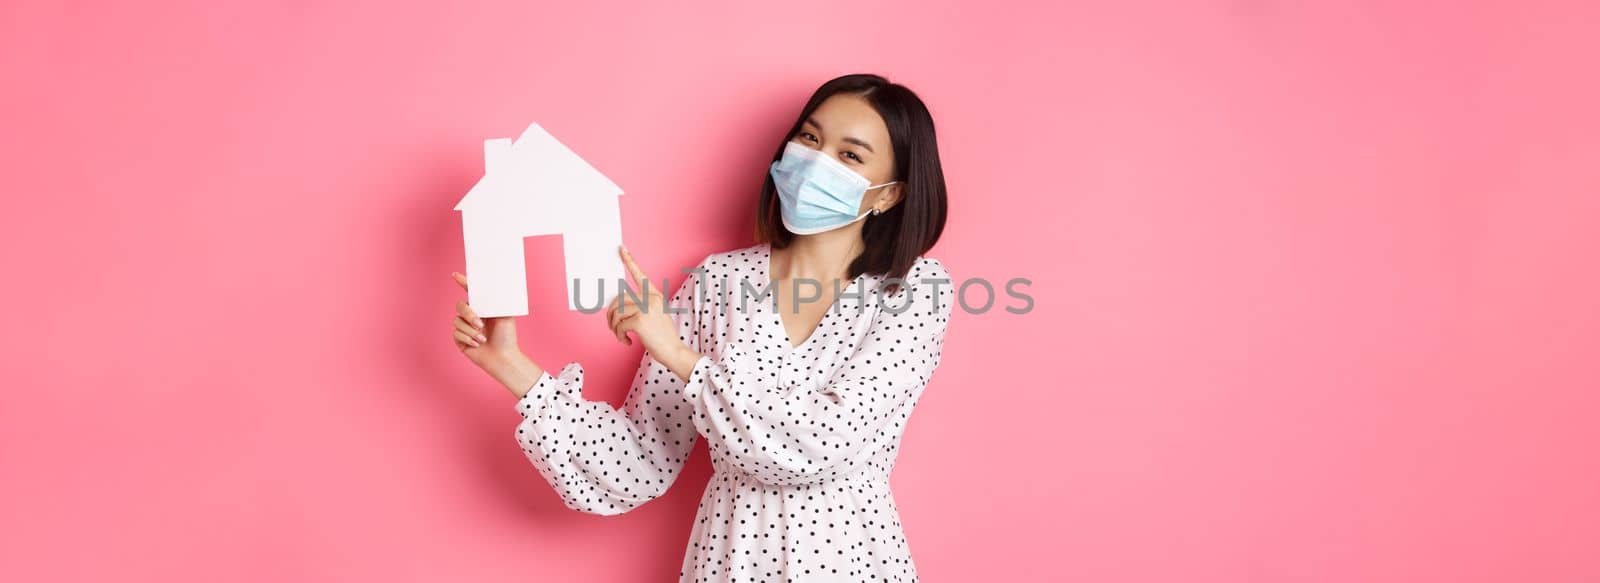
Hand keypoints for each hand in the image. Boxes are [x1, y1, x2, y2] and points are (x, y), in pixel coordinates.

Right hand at [450, 271, 521, 370]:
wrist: (502, 356)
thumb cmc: (506, 336)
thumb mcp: (505, 314)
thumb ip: (496, 301)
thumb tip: (495, 286)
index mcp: (483, 307)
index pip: (471, 292)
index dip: (462, 282)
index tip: (455, 275)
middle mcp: (472, 315)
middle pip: (460, 306)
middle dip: (469, 314)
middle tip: (480, 323)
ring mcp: (465, 327)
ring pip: (457, 321)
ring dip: (471, 330)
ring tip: (483, 338)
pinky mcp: (459, 339)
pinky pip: (456, 333)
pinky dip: (467, 338)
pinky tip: (477, 343)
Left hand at [607, 245, 694, 370]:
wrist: (674, 351)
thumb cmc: (662, 336)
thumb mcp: (655, 315)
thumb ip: (641, 306)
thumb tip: (617, 306)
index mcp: (655, 295)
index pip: (640, 275)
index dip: (629, 261)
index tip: (621, 249)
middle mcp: (651, 298)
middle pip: (619, 299)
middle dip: (611, 314)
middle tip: (613, 326)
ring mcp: (646, 308)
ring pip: (616, 312)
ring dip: (614, 327)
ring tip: (620, 335)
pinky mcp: (640, 320)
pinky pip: (619, 325)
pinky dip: (619, 335)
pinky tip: (627, 342)